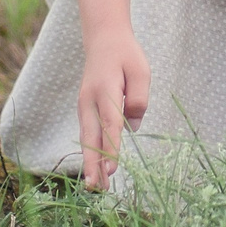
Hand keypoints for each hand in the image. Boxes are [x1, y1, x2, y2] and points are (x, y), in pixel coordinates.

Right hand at [76, 26, 149, 190]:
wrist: (103, 39)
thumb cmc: (126, 55)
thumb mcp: (141, 71)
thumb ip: (138, 99)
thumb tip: (134, 127)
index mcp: (105, 90)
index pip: (110, 124)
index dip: (111, 148)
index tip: (112, 169)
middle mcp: (90, 100)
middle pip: (91, 136)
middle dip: (93, 163)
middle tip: (96, 188)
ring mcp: (84, 104)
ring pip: (86, 138)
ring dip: (90, 162)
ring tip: (96, 186)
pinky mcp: (85, 108)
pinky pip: (87, 132)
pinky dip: (90, 151)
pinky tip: (95, 167)